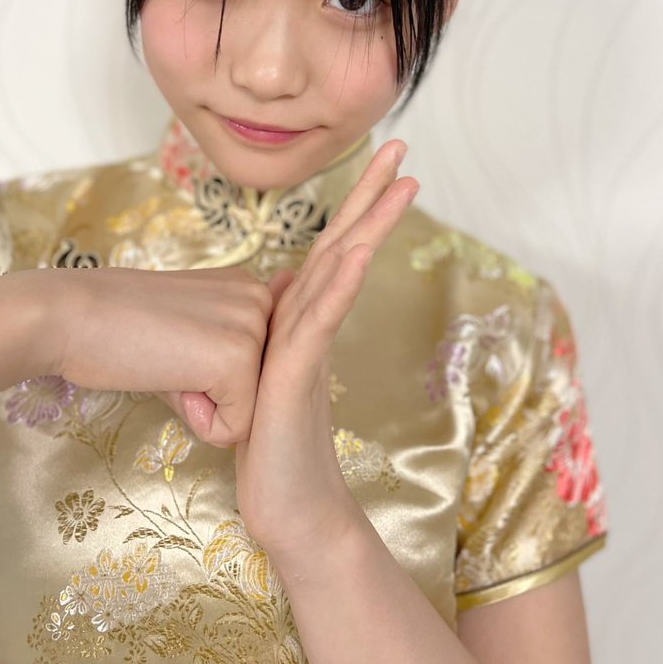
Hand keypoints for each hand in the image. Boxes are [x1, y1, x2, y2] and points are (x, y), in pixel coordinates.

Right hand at [43, 264, 272, 447]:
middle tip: (168, 357)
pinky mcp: (238, 359)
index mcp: (250, 288)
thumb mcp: (189, 329)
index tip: (172, 345)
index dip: (211, 376)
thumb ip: (224, 350)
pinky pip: (235, 427)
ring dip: (204, 404)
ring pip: (250, 410)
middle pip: (257, 388)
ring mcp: (254, 327)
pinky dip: (199, 422)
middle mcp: (261, 299)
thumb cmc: (120, 328)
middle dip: (212, 392)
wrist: (72, 316)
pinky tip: (168, 379)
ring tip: (167, 363)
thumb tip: (253, 397)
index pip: (257, 366)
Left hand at [213, 139, 418, 557]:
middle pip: (345, 246)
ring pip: (339, 275)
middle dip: (372, 196)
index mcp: (300, 320)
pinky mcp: (295, 382)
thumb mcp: (258, 375)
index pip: (330, 247)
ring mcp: (309, 351)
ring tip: (399, 184)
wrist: (288, 513)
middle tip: (404, 150)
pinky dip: (337, 287)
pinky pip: (318, 326)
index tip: (379, 162)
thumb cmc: (273, 448)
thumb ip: (273, 330)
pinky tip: (353, 254)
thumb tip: (279, 289)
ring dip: (367, 227)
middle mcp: (311, 326)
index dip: (353, 204)